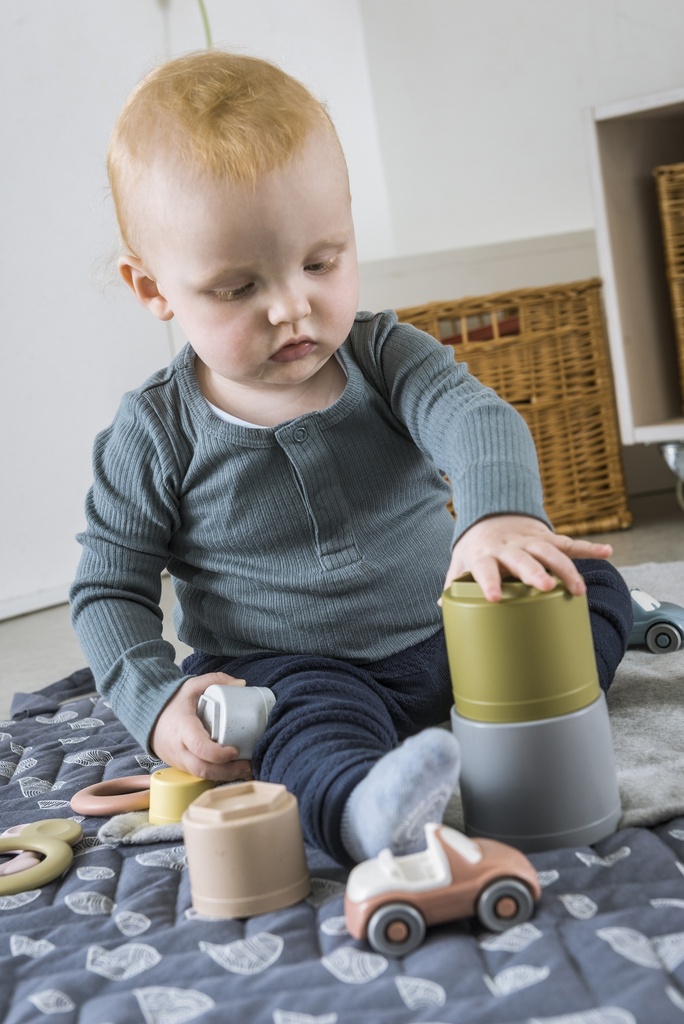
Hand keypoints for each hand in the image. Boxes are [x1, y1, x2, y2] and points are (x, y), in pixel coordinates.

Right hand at [150, 672, 253, 781]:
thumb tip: (242, 684)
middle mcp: (179, 749)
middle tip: (248, 765)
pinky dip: (217, 776)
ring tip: (245, 770)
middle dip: (228, 771)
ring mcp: (179, 761)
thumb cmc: (172, 703)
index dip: (218, 753)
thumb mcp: (192, 686)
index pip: (199, 747)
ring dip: (225, 777)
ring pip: (202, 776)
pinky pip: (200, 776)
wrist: (149, 718)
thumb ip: (216, 680)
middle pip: (203, 768)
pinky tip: (233, 772)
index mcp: (183, 728)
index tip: (235, 750)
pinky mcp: (182, 768)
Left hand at [443, 514, 612, 602]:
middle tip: (545, 588)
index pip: (485, 568)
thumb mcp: (460, 562)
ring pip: (551, 552)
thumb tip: (440, 604)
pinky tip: (607, 552)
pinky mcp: (547, 537)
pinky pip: (570, 543)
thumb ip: (453, 583)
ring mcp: (530, 540)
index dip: (488, 582)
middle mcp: (509, 546)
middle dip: (535, 573)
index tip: (495, 598)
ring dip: (566, 569)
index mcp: (485, 554)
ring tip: (579, 589)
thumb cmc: (476, 548)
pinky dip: (589, 547)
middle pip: (523, 559)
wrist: (490, 513)